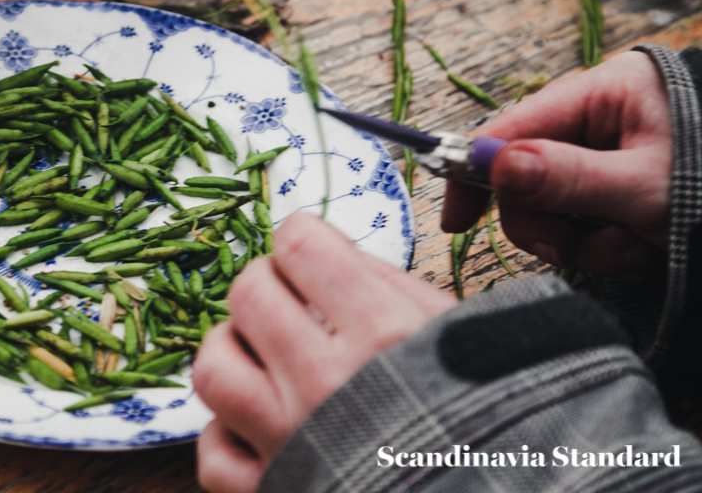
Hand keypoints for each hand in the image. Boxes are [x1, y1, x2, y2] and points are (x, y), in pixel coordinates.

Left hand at [193, 213, 453, 492]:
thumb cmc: (491, 415)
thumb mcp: (463, 334)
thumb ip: (393, 285)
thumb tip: (329, 252)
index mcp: (385, 335)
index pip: (299, 246)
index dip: (302, 239)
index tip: (309, 251)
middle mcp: (329, 385)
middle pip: (248, 295)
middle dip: (266, 283)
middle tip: (286, 297)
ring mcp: (292, 441)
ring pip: (214, 368)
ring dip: (231, 349)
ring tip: (260, 353)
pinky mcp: (271, 492)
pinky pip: (215, 452)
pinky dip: (226, 434)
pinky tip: (255, 424)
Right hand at [442, 51, 670, 280]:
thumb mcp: (646, 186)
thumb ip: (566, 178)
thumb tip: (493, 166)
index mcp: (602, 92)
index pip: (510, 128)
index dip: (476, 173)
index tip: (456, 222)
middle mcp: (600, 118)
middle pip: (527, 178)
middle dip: (550, 222)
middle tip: (577, 248)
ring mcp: (611, 156)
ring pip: (557, 210)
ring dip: (590, 242)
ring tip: (637, 248)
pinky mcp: (624, 190)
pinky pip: (589, 225)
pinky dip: (612, 247)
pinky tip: (648, 249)